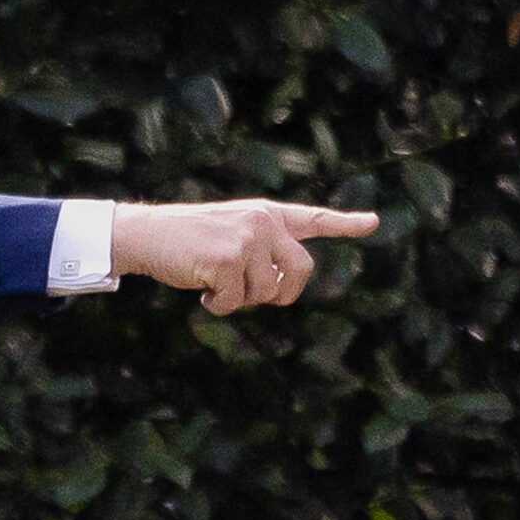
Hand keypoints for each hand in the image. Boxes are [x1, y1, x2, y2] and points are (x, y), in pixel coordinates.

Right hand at [111, 199, 378, 314]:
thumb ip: (262, 250)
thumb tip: (283, 287)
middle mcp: (264, 221)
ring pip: (266, 293)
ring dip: (239, 298)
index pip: (312, 219)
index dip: (344, 223)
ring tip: (213, 280)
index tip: (372, 222)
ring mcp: (248, 239)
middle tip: (250, 295)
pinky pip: (236, 302)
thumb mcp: (231, 234)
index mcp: (266, 214)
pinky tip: (201, 288)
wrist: (147, 234)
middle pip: (302, 272)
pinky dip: (217, 305)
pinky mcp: (229, 259)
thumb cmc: (186, 241)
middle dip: (282, 294)